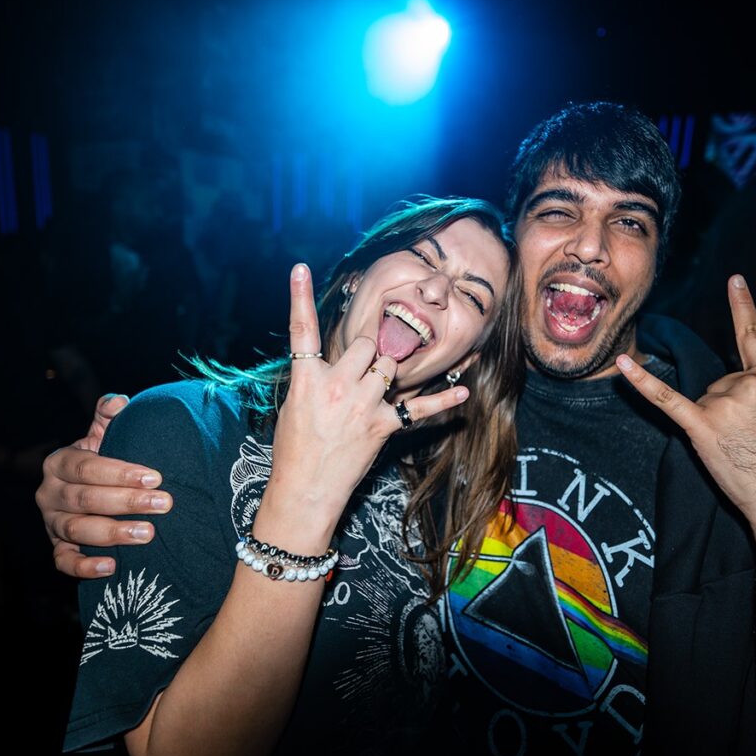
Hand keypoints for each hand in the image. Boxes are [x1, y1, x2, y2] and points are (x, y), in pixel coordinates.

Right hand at [36, 393, 172, 577]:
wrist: (94, 487)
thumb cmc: (105, 459)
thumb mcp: (105, 434)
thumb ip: (109, 415)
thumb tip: (119, 401)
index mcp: (59, 462)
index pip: (87, 467)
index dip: (120, 472)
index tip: (155, 477)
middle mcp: (49, 493)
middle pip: (85, 499)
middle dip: (127, 502)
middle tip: (164, 504)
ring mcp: (51, 523)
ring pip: (77, 531)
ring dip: (113, 534)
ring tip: (149, 533)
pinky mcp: (57, 548)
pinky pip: (64, 562)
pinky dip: (84, 567)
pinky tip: (112, 567)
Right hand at [258, 265, 469, 545]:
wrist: (306, 488)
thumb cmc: (295, 447)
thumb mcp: (293, 404)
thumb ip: (314, 376)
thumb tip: (332, 359)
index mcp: (307, 379)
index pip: (300, 330)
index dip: (299, 296)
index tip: (300, 267)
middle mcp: (336, 386)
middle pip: (366, 344)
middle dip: (368, 350)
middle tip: (360, 369)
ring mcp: (362, 405)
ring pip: (390, 365)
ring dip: (387, 371)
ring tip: (373, 389)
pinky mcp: (382, 425)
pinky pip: (419, 410)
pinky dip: (442, 401)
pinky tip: (462, 391)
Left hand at [617, 275, 755, 540]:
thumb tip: (728, 393)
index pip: (754, 335)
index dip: (743, 306)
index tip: (734, 280)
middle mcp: (748, 383)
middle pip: (720, 382)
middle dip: (729, 410)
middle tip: (751, 438)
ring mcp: (723, 403)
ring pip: (703, 399)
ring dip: (714, 424)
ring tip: (739, 447)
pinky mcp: (702, 425)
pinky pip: (665, 398)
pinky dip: (641, 382)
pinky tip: (623, 364)